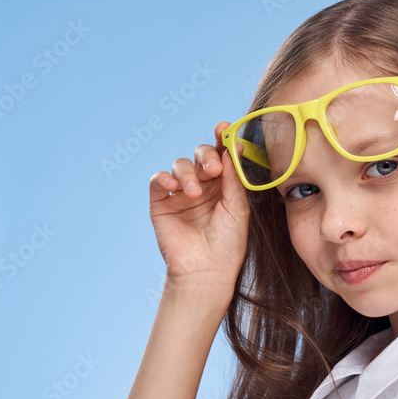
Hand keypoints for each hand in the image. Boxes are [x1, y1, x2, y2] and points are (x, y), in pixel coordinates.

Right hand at [148, 121, 250, 295]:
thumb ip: (235, 178)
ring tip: (194, 192)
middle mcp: (203, 186)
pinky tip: (175, 187)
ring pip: (180, 165)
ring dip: (188, 173)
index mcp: (224, 186)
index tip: (224, 128)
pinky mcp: (161, 204)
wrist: (207, 271)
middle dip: (206, 156)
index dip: (222, 140)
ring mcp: (181, 194)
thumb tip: (232, 147)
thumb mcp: (238, 208)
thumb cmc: (228, 244)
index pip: (222, 156)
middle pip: (200, 155)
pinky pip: (158, 181)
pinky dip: (165, 178)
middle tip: (213, 170)